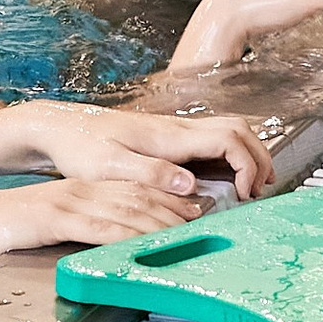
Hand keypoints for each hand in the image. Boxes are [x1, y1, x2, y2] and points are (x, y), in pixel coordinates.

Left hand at [0, 100, 273, 199]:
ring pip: (228, 130)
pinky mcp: (168, 137)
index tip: (247, 194)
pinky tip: (225, 177)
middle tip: (263, 190)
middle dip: (260, 156)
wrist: (59, 127)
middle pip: (238, 129)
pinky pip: (213, 139)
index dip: (248, 165)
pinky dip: (231, 154)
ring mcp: (174, 130)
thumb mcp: (110, 168)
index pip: (229, 139)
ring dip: (248, 153)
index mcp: (169, 136)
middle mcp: (178, 128)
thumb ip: (152, 175)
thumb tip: (191, 187)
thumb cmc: (80, 147)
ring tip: (254, 185)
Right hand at [0, 169, 212, 310]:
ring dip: (159, 220)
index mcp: (84, 188)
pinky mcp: (57, 217)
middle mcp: (83, 190)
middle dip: (172, 208)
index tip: (193, 211)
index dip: (166, 200)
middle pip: (137, 197)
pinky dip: (126, 234)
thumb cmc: (13, 228)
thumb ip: (85, 225)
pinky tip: (145, 241)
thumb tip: (114, 240)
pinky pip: (98, 226)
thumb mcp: (56, 222)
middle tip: (202, 220)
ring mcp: (70, 201)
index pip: (134, 192)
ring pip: (125, 209)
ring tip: (187, 230)